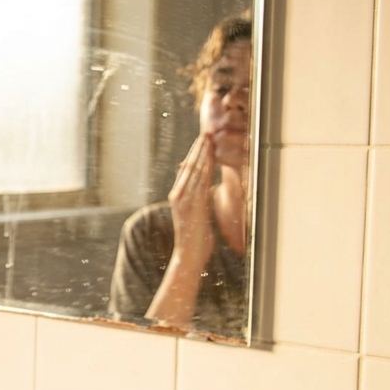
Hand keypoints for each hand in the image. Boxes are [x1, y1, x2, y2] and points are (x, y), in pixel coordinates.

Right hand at [168, 135, 215, 269]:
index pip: (186, 170)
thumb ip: (197, 202)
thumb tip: (203, 192)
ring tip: (208, 139)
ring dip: (202, 153)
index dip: (195, 155)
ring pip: (193, 171)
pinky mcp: (191, 205)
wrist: (188, 256)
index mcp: (178, 197)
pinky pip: (199, 181)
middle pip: (188, 166)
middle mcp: (178, 196)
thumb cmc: (195, 240)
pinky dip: (204, 167)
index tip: (203, 142)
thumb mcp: (196, 217)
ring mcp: (183, 200)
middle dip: (198, 149)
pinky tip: (210, 157)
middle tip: (206, 132)